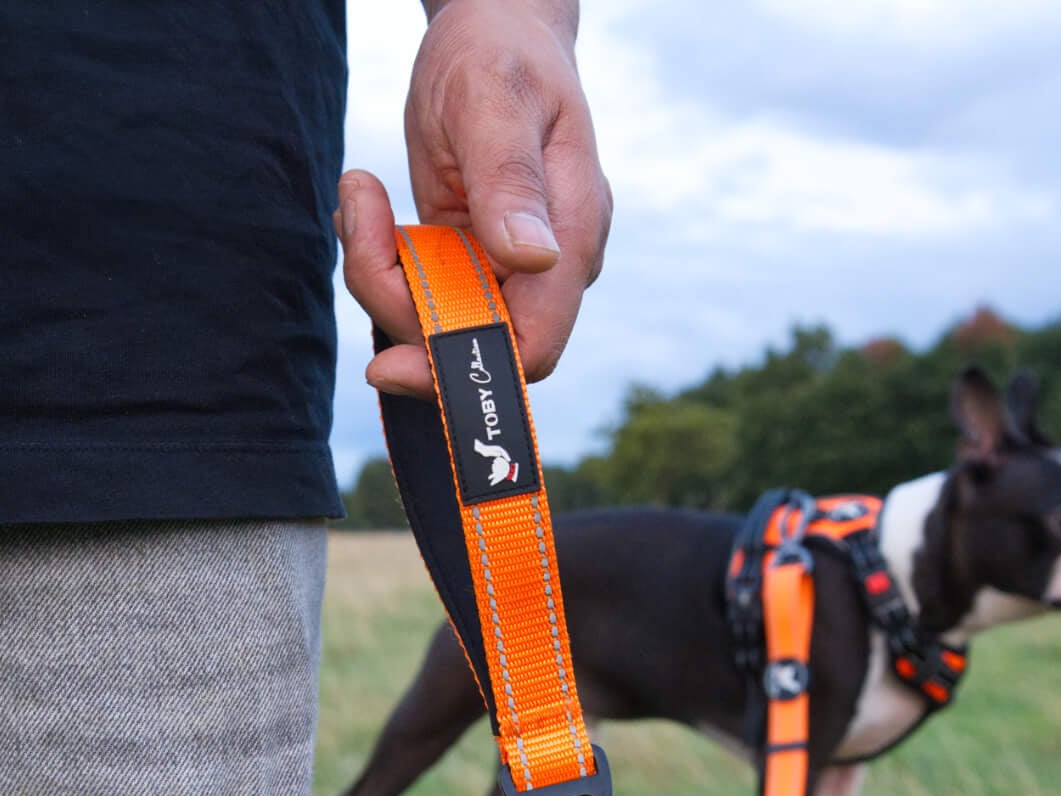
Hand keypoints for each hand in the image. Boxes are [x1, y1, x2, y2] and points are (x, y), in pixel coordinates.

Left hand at [337, 0, 611, 398]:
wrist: (496, 32)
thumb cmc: (499, 55)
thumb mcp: (494, 101)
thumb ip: (511, 180)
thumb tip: (533, 257)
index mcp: (572, 237)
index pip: (533, 345)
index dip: (468, 366)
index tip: (390, 364)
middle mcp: (549, 269)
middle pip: (476, 343)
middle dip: (402, 305)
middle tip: (358, 216)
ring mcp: (513, 271)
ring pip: (439, 324)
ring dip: (380, 275)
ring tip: (361, 194)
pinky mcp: (475, 263)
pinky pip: (423, 294)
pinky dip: (380, 261)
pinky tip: (369, 206)